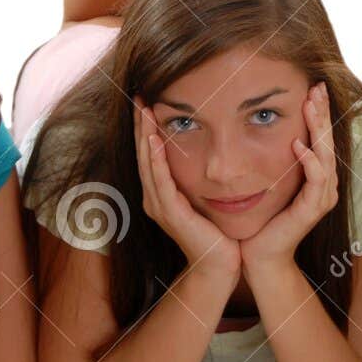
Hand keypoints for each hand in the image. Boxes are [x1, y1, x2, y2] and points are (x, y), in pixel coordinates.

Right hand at [133, 99, 240, 282]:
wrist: (220, 266)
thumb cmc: (217, 233)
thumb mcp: (204, 198)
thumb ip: (198, 178)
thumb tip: (207, 149)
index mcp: (161, 193)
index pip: (151, 153)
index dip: (147, 127)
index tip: (147, 100)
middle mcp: (154, 198)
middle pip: (144, 153)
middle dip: (142, 124)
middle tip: (140, 96)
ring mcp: (160, 206)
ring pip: (148, 163)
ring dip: (146, 134)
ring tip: (145, 110)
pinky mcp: (171, 213)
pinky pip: (161, 181)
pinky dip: (156, 159)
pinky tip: (155, 139)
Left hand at [239, 82, 337, 270]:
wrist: (260, 256)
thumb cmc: (263, 219)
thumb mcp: (269, 181)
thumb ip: (274, 158)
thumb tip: (262, 127)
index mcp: (317, 177)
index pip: (321, 138)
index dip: (319, 113)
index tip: (311, 87)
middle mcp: (324, 185)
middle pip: (328, 141)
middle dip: (322, 113)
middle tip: (317, 87)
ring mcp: (321, 198)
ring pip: (326, 155)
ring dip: (318, 129)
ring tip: (311, 106)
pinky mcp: (312, 210)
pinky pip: (316, 180)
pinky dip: (309, 160)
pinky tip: (299, 144)